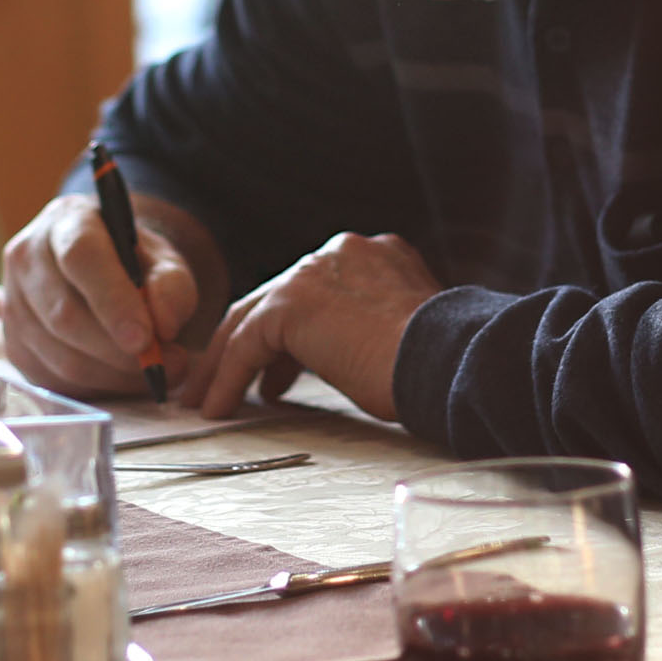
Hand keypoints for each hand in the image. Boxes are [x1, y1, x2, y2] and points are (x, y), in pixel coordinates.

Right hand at [0, 192, 213, 399]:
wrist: (101, 270)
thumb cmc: (133, 263)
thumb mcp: (164, 260)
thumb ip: (172, 285)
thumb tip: (162, 326)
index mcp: (66, 222)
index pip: (81, 258)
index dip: (112, 301)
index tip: (146, 339)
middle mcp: (27, 259)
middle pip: (66, 316)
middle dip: (119, 352)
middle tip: (165, 364)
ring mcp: (12, 305)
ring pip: (60, 357)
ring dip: (113, 375)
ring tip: (153, 371)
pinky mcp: (14, 346)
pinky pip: (54, 381)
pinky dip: (96, 388)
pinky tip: (122, 376)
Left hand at [186, 232, 439, 422]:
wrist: (448, 360)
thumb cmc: (440, 363)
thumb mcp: (405, 332)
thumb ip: (370, 325)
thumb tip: (346, 354)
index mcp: (373, 255)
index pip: (311, 291)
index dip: (287, 334)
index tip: (273, 372)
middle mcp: (340, 252)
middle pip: (274, 298)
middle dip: (247, 344)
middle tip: (227, 383)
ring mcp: (314, 271)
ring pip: (252, 317)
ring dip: (226, 362)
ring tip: (213, 400)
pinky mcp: (292, 302)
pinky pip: (246, 342)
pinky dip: (227, 377)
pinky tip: (218, 407)